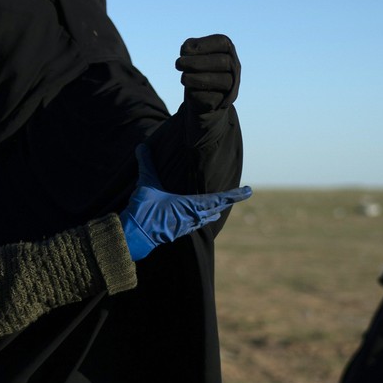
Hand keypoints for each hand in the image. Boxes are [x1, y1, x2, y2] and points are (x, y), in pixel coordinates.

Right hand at [120, 145, 249, 259]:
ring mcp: (184, 227)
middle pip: (214, 209)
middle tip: (237, 196)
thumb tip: (141, 145)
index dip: (234, 195)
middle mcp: (191, 217)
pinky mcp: (175, 233)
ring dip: (212, 213)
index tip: (249, 191)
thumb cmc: (143, 210)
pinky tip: (195, 221)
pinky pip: (193, 226)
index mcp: (189, 205)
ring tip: (217, 211)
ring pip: (204, 219)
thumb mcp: (145, 183)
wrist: (133, 236)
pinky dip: (198, 220)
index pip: (218, 199)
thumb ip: (146, 163)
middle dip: (225, 202)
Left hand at [175, 34, 239, 111]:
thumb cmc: (197, 72)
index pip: (222, 42)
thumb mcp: (193, 57)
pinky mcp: (222, 103)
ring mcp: (231, 86)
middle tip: (178, 64)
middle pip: (223, 61)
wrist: (202, 100)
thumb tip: (187, 48)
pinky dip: (197, 94)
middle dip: (197, 62)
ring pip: (222, 81)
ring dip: (196, 78)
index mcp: (228, 51)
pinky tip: (189, 91)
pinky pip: (211, 98)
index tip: (184, 50)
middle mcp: (234, 68)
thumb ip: (190, 49)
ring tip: (183, 78)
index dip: (202, 44)